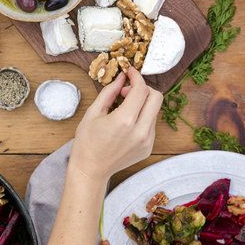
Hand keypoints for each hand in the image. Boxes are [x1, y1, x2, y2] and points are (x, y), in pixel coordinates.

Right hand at [68, 68, 161, 184]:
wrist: (91, 170)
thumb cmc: (87, 142)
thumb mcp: (93, 113)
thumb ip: (110, 92)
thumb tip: (122, 77)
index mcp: (124, 121)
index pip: (141, 90)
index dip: (136, 77)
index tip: (130, 73)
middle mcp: (140, 131)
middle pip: (156, 97)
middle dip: (144, 89)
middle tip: (127, 92)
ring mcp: (147, 141)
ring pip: (155, 111)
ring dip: (143, 103)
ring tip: (124, 108)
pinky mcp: (149, 148)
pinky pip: (152, 124)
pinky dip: (142, 117)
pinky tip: (127, 123)